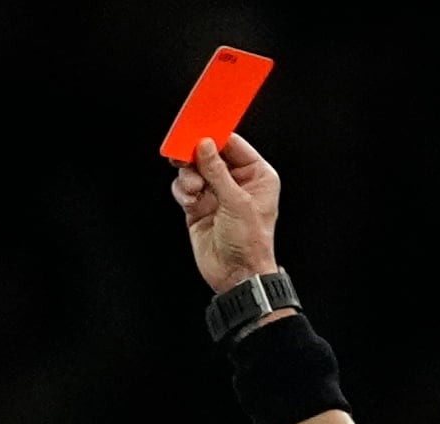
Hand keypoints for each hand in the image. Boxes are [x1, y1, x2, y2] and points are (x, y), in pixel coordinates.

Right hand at [171, 132, 281, 292]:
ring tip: (194, 191)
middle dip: (196, 158)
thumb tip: (205, 145)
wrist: (236, 275)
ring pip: (193, 171)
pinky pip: (185, 189)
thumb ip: (217, 171)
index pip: (233, 145)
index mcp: (256, 175)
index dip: (215, 137)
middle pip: (209, 155)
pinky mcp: (199, 207)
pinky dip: (183, 193)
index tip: (197, 132)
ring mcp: (216, 194)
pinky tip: (191, 202)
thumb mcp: (236, 201)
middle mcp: (236, 182)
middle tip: (183, 156)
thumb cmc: (249, 242)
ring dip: (189, 178)